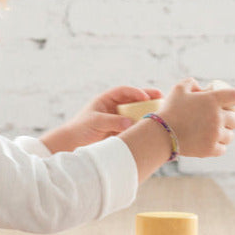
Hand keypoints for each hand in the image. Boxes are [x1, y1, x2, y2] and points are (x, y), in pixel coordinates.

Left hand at [41, 85, 162, 153]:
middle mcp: (115, 107)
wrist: (72, 144)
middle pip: (134, 100)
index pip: (124, 91)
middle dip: (148, 98)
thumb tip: (131, 122)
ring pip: (136, 113)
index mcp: (107, 100)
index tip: (145, 97)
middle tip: (161, 98)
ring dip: (147, 112)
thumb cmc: (80, 128)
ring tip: (161, 113)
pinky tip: (152, 129)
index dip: (136, 92)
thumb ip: (112, 121)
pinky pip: (134, 127)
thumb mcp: (95, 121)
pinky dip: (142, 127)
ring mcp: (119, 119)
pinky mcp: (121, 131)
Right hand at [157, 78, 234, 157]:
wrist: (161, 133)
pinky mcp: (211, 149)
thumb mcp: (179, 89)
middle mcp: (218, 117)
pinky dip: (218, 147)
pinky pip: (222, 149)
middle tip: (224, 120)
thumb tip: (201, 87)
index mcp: (213, 100)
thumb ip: (192, 83)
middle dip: (232, 119)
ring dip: (225, 134)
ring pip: (230, 136)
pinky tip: (211, 143)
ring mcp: (215, 134)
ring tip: (216, 133)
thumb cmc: (170, 110)